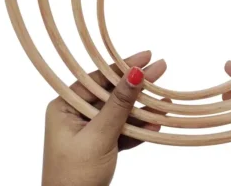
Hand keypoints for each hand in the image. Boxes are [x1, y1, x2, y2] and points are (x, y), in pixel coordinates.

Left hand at [43, 51, 166, 185]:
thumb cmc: (74, 178)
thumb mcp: (99, 136)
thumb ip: (119, 104)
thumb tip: (135, 72)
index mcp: (65, 107)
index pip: (97, 78)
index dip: (122, 66)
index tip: (146, 56)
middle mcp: (76, 114)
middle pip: (112, 92)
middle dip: (137, 84)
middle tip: (161, 69)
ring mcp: (90, 130)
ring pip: (121, 111)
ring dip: (142, 108)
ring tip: (165, 98)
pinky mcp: (103, 144)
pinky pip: (124, 130)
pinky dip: (139, 127)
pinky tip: (157, 122)